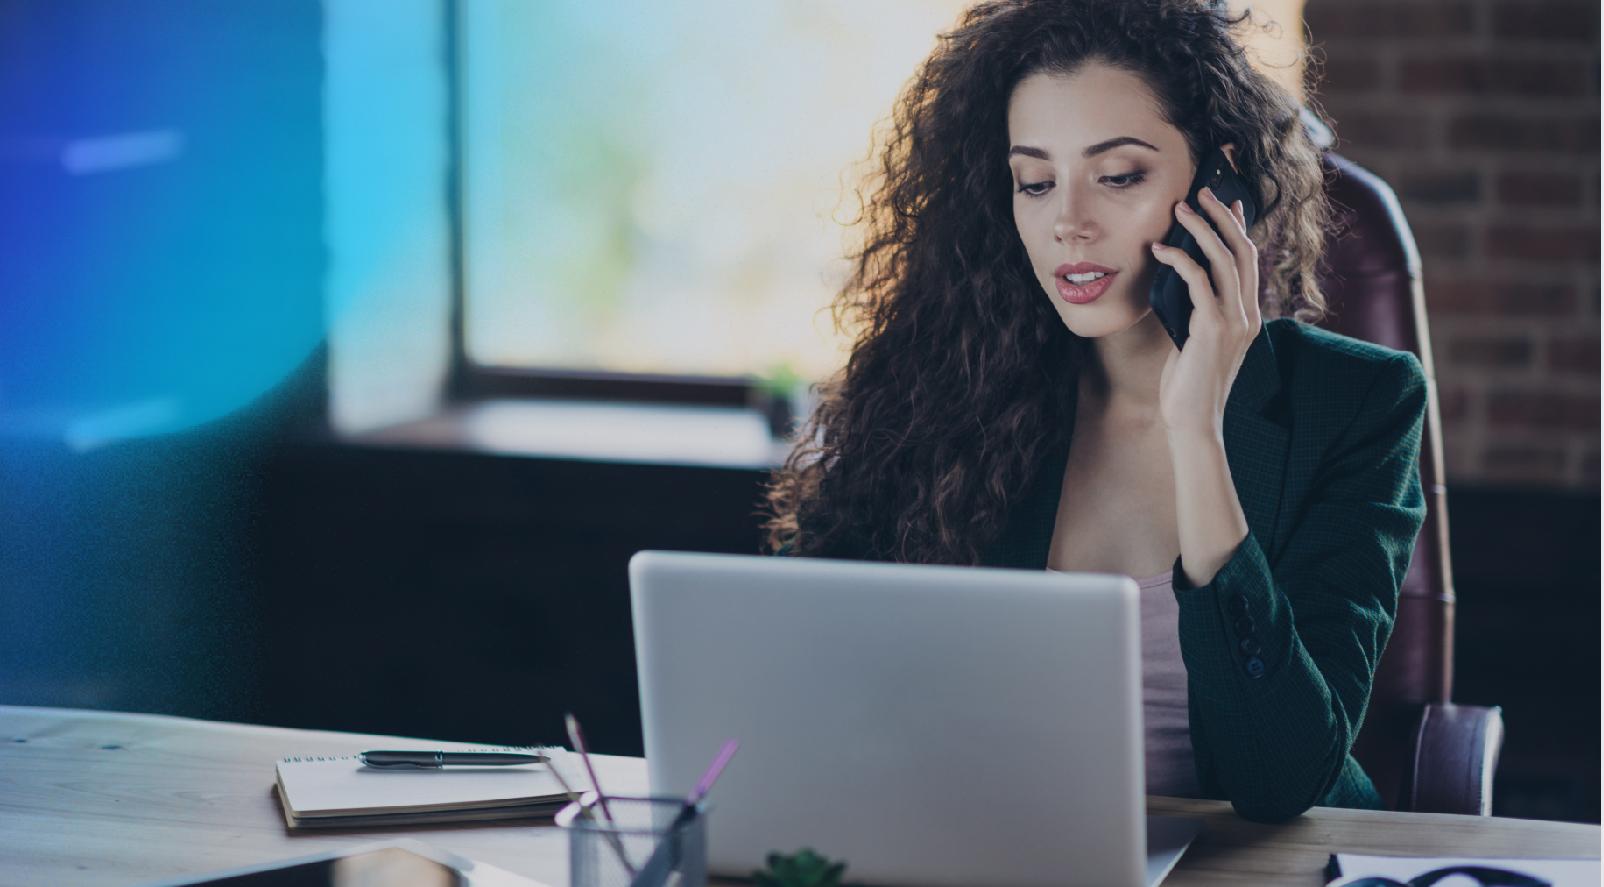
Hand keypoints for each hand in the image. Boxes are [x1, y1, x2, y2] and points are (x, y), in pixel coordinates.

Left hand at [1150, 186, 1260, 440]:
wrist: (1192, 421)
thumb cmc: (1187, 384)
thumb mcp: (1195, 341)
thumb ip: (1197, 312)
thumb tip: (1180, 280)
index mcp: (1248, 317)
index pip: (1249, 261)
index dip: (1239, 228)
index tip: (1228, 202)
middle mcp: (1248, 315)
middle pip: (1242, 251)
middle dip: (1222, 217)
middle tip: (1202, 192)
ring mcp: (1235, 321)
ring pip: (1224, 259)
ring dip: (1201, 229)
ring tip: (1180, 208)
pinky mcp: (1213, 328)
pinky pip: (1198, 281)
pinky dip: (1179, 260)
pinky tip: (1160, 250)